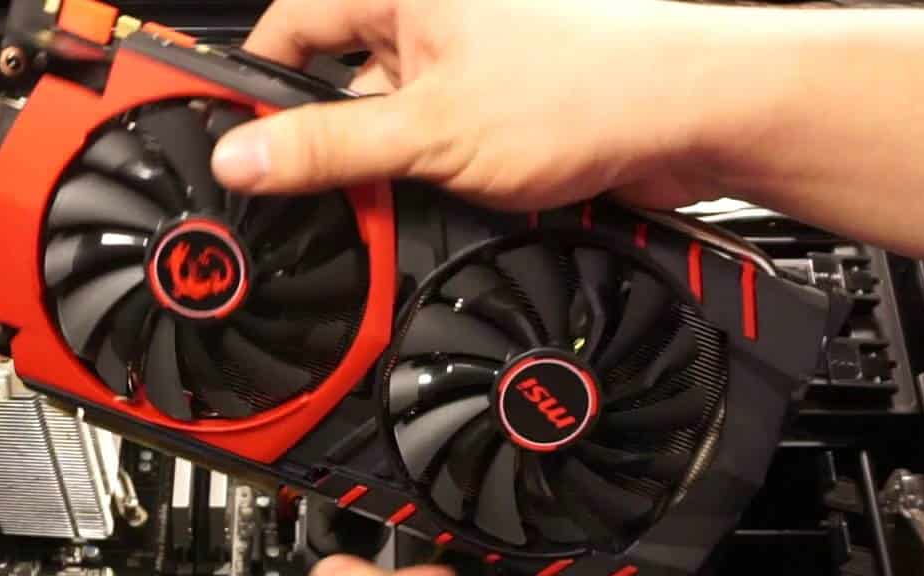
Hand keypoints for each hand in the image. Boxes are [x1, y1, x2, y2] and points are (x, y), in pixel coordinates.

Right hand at [211, 0, 760, 208]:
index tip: (233, 145)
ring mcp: (466, 67)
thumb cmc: (584, 87)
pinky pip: (433, 153)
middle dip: (329, 145)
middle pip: (337, 86)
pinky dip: (427, 187)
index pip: (291, 25)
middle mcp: (432, 18)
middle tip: (318, 197)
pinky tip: (439, 208)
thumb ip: (326, 147)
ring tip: (404, 199)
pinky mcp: (496, 113)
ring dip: (385, 175)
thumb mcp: (426, 130)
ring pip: (388, 130)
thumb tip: (242, 156)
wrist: (691, 117)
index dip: (256, 88)